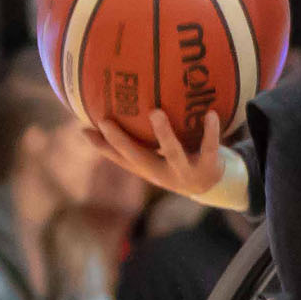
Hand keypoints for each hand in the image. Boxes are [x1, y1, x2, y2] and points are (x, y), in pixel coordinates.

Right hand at [85, 109, 224, 197]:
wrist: (216, 187)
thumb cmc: (179, 162)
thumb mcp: (158, 156)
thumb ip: (141, 140)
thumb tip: (114, 116)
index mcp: (148, 169)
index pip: (120, 158)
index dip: (102, 146)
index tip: (84, 129)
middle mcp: (163, 172)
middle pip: (137, 158)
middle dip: (120, 141)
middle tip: (105, 120)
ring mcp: (185, 171)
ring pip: (173, 153)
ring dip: (164, 134)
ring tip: (155, 112)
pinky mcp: (208, 167)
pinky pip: (209, 147)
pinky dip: (210, 131)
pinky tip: (210, 113)